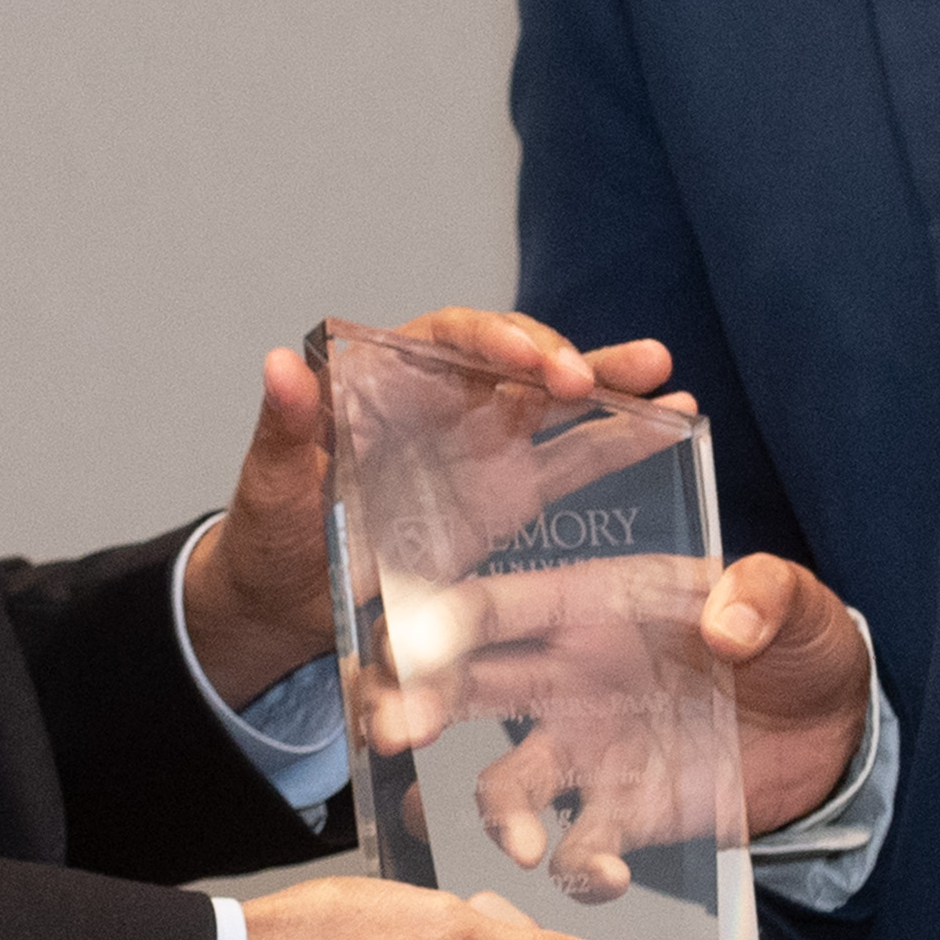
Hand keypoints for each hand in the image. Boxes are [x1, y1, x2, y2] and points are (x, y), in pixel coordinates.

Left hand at [180, 310, 673, 704]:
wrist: (287, 602)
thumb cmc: (270, 531)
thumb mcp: (270, 482)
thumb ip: (285, 427)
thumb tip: (279, 364)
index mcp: (390, 381)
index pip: (448, 338)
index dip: (491, 338)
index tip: (525, 358)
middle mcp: (446, 400)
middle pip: (515, 359)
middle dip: (558, 360)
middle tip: (587, 379)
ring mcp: (483, 445)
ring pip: (553, 400)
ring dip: (606, 382)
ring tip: (664, 374)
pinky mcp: (508, 493)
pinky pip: (568, 460)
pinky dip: (616, 440)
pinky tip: (669, 422)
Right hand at [362, 545, 869, 898]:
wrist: (835, 731)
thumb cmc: (799, 645)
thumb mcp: (798, 603)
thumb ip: (764, 596)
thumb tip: (727, 622)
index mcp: (592, 611)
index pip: (496, 609)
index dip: (442, 624)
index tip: (405, 648)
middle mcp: (566, 681)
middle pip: (463, 692)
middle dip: (413, 709)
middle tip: (390, 733)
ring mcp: (585, 754)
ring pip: (503, 786)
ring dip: (496, 816)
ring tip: (521, 846)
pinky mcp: (621, 817)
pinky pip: (577, 851)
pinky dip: (580, 872)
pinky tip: (609, 879)